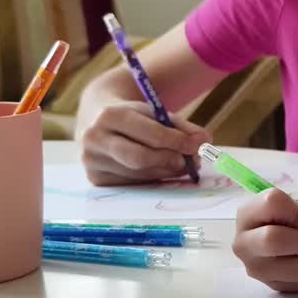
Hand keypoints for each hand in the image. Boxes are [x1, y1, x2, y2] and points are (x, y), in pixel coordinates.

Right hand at [81, 101, 209, 185]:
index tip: (196, 146)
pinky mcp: (95, 179)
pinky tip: (160, 169)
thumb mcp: (155, 113)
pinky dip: (152, 178)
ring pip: (138, 174)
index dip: (176, 141)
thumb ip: (183, 127)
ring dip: (165, 172)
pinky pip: (132, 184)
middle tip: (189, 161)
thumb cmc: (134, 116)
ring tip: (180, 163)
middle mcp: (95, 139)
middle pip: (139, 158)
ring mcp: (92, 161)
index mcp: (109, 115)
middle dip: (169, 160)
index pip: (149, 134)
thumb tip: (205, 142)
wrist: (96, 119)